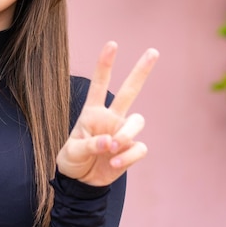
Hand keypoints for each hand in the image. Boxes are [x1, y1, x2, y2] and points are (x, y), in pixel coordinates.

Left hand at [57, 41, 158, 185]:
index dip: (105, 65)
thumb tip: (111, 142)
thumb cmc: (73, 159)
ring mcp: (123, 132)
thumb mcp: (72, 151)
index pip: (99, 84)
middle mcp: (110, 117)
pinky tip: (114, 165)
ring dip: (126, 135)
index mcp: (92, 112)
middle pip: (129, 91)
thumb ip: (90, 144)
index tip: (112, 45)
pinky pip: (139, 147)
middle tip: (153, 51)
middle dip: (141, 71)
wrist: (81, 182)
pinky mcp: (131, 150)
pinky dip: (127, 157)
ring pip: (138, 121)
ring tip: (111, 148)